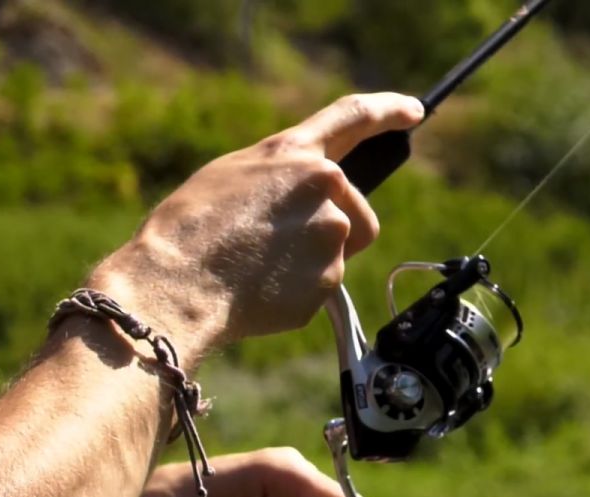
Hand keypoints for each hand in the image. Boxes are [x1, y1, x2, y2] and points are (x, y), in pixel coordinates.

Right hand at [90, 93, 424, 360]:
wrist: (176, 284)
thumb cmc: (188, 231)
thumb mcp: (230, 176)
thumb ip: (279, 175)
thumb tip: (301, 196)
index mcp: (294, 152)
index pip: (354, 117)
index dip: (389, 110)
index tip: (413, 112)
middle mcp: (324, 185)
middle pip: (356, 210)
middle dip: (332, 228)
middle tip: (278, 245)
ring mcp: (332, 232)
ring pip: (341, 251)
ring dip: (315, 261)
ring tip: (264, 266)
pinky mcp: (331, 278)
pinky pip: (324, 288)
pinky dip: (298, 293)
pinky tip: (262, 290)